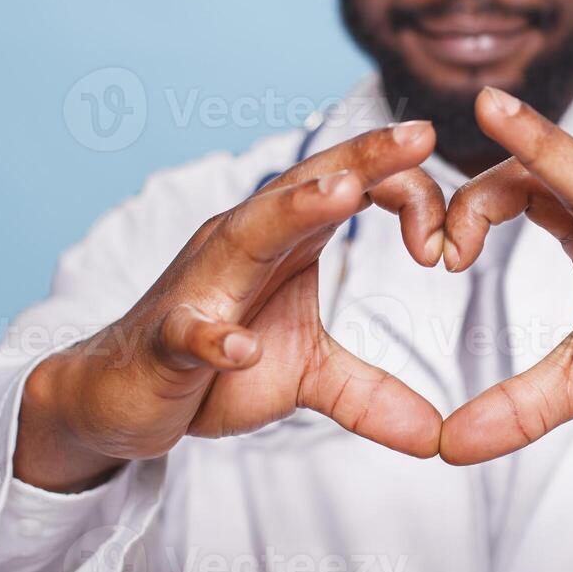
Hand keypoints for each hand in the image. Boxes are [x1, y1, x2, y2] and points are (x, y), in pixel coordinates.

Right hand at [15, 122, 447, 492]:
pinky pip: (188, 331)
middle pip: (306, 187)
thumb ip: (371, 393)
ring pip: (247, 234)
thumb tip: (436, 436)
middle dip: (362, 159)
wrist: (117, 397)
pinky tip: (237, 346)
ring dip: (294, 211)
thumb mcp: (306, 376)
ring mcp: (200, 287)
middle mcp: (241, 244)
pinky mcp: (165, 340)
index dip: (407, 197)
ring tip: (343, 193)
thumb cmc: (212, 367)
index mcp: (282, 240)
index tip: (455, 241)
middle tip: (420, 135)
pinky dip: (213, 336)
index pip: (349, 187)